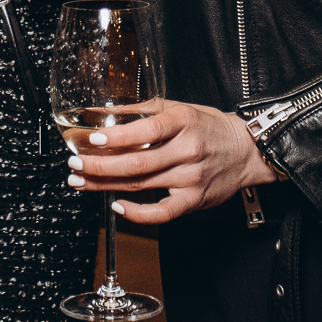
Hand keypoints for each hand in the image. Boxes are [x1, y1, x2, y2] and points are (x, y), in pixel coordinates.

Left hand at [68, 100, 278, 223]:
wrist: (246, 150)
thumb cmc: (209, 126)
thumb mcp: (178, 108)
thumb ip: (142, 110)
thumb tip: (105, 112)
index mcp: (182, 122)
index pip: (144, 130)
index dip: (115, 137)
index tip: (90, 139)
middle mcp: (187, 150)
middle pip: (136, 163)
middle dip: (99, 165)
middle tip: (75, 165)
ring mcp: (190, 177)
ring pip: (141, 185)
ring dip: (106, 186)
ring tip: (82, 182)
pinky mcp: (193, 200)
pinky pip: (162, 213)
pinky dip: (137, 213)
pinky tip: (117, 206)